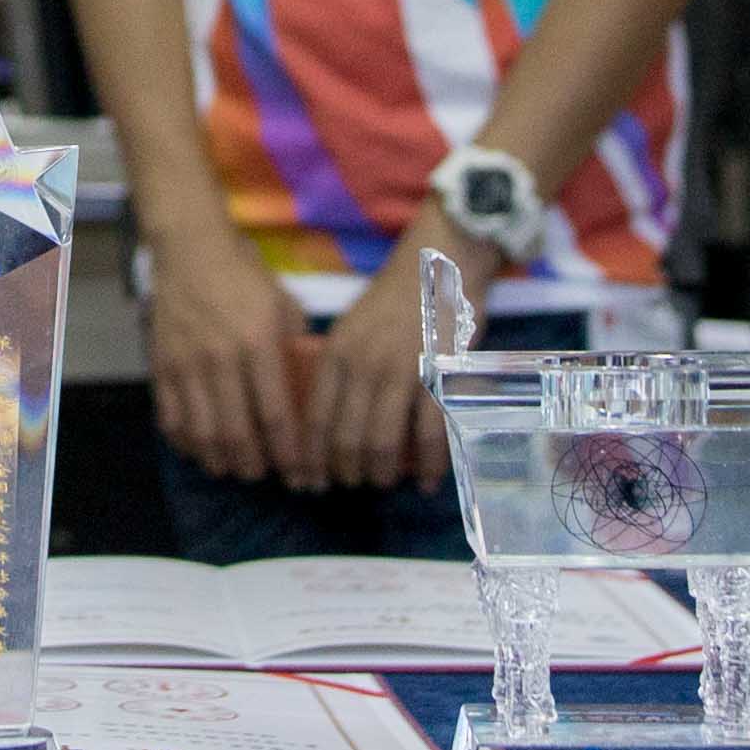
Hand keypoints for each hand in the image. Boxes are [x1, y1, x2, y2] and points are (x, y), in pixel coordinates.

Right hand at [144, 222, 311, 487]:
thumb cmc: (245, 276)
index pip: (275, 415)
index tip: (300, 472)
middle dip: (254, 466)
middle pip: (237, 433)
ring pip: (202, 433)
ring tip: (233, 469)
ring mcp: (186, 364)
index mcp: (258, 343)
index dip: (289, 453)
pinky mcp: (161, 366)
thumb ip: (296, 348)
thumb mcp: (284, 305)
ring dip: (220, 461)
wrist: (190, 248)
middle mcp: (221, 359)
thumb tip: (310, 388)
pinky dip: (185, 443)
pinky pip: (171, 418)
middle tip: (264, 476)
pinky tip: (199, 450)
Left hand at [309, 229, 454, 494]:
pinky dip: (428, 466)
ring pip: (383, 444)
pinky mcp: (439, 378)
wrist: (439, 264)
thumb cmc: (393, 300)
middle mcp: (363, 367)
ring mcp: (402, 374)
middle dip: (346, 472)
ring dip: (381, 473)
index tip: (310, 482)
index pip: (314, 421)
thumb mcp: (350, 329)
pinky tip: (426, 482)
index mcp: (336, 354)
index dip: (310, 460)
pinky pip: (430, 436)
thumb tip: (326, 419)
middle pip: (346, 440)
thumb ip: (338, 369)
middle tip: (351, 485)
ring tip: (382, 483)